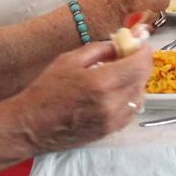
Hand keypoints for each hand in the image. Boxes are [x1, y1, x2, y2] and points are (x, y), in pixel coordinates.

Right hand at [10, 41, 153, 153]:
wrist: (31, 126)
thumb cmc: (46, 91)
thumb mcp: (69, 60)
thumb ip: (99, 49)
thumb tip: (120, 45)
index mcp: (102, 82)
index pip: (140, 65)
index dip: (144, 51)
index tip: (140, 44)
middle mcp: (112, 103)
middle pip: (143, 80)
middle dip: (140, 64)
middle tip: (129, 56)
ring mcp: (113, 120)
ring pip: (139, 97)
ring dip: (136, 82)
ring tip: (121, 74)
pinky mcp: (110, 131)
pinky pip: (131, 111)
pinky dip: (130, 98)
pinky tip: (116, 92)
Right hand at [81, 0, 170, 36]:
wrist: (82, 22)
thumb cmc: (95, 2)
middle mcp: (138, 3)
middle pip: (165, 0)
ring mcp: (139, 19)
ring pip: (157, 14)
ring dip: (152, 12)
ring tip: (138, 11)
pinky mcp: (136, 33)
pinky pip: (146, 26)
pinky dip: (143, 24)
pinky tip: (132, 21)